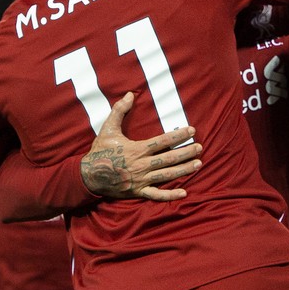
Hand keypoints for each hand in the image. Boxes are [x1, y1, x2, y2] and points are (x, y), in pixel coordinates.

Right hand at [81, 92, 201, 199]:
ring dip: (184, 170)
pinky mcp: (138, 191)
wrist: (87, 176)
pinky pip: (156, 195)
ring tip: (198, 164)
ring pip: (167, 175)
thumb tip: (130, 94)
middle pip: (169, 158)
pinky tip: (184, 193)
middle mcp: (142, 165)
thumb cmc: (100, 151)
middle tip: (200, 147)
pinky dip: (170, 195)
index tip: (192, 130)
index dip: (178, 136)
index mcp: (137, 149)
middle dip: (186, 152)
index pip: (163, 141)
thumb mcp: (108, 128)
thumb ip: (120, 110)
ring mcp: (141, 179)